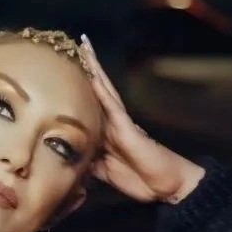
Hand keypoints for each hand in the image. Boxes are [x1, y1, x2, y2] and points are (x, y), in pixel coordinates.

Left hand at [80, 35, 204, 203]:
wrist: (165, 186)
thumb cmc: (139, 179)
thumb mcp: (105, 172)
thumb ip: (89, 161)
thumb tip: (70, 157)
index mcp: (107, 132)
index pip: (91, 104)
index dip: (80, 87)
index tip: (66, 70)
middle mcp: (113, 122)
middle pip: (97, 89)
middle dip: (87, 68)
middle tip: (76, 45)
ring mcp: (120, 122)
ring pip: (104, 90)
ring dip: (95, 69)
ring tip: (85, 47)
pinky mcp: (128, 128)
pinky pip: (112, 105)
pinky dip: (102, 91)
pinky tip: (93, 76)